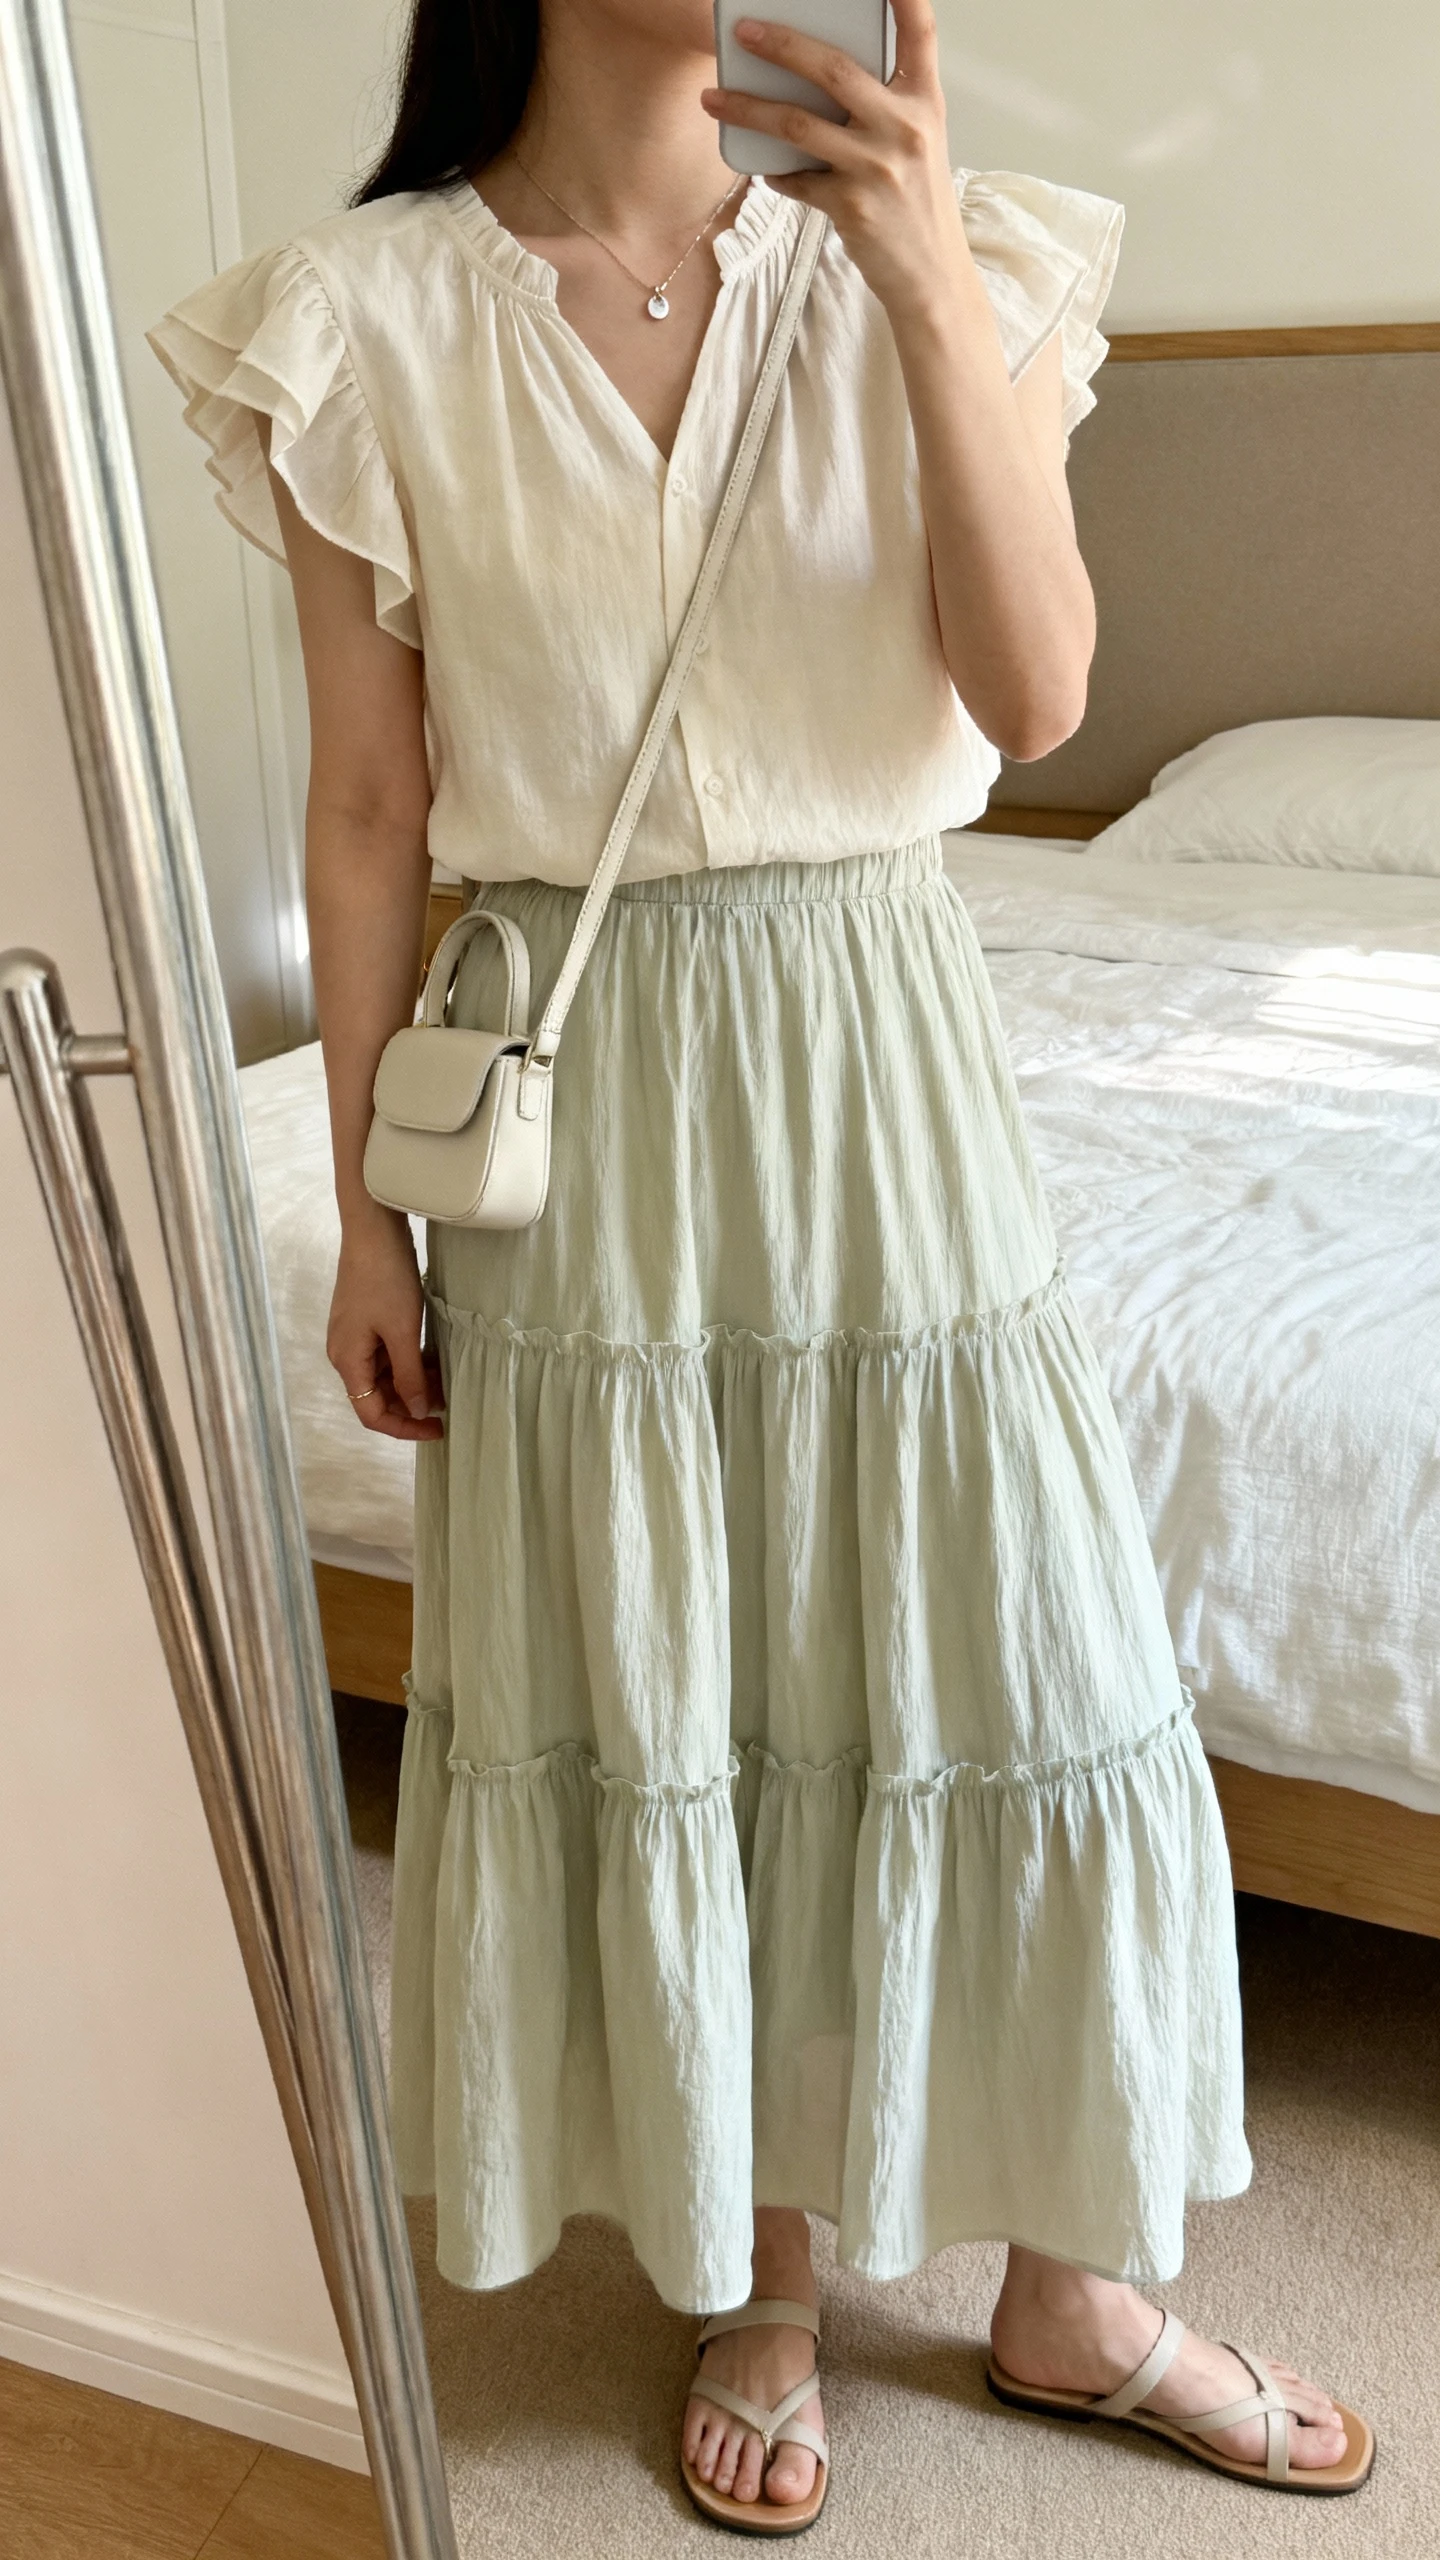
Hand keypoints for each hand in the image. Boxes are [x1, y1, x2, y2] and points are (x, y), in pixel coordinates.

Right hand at [327, 1204, 443, 1440]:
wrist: (373, 1229)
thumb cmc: (385, 1279)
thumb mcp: (403, 1332)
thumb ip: (410, 1376)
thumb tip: (419, 1410)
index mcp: (347, 1361)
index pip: (371, 1413)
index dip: (404, 1427)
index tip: (437, 1429)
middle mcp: (346, 1353)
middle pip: (377, 1396)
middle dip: (411, 1404)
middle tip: (447, 1403)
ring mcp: (355, 1336)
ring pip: (385, 1375)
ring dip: (413, 1383)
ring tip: (446, 1381)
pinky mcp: (366, 1320)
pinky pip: (387, 1354)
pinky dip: (409, 1362)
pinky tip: (433, 1359)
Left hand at [701, 0, 968, 320]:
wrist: (931, 276)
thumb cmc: (917, 203)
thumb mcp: (918, 142)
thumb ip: (885, 104)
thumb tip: (820, 75)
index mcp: (925, 103)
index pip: (920, 32)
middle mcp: (904, 128)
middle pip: (834, 69)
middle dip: (782, 44)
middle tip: (744, 31)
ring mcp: (877, 167)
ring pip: (798, 124)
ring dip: (748, 108)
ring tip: (714, 98)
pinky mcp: (851, 206)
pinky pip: (795, 178)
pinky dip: (774, 171)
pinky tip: (763, 166)